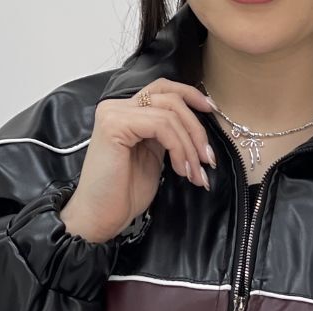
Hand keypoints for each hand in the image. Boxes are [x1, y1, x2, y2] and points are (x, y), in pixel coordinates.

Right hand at [59, 78, 217, 243]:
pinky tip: (181, 170)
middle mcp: (118, 107)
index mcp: (127, 113)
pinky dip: (179, 148)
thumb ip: (167, 138)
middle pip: (170, 98)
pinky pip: (161, 126)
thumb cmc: (123, 195)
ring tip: (196, 173)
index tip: (212, 112)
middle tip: (208, 159)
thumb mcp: (153, 159)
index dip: (190, 95)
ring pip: (170, 113)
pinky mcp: (115, 126)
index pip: (163, 90)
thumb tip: (196, 132)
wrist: (100, 218)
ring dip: (191, 145)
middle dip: (197, 128)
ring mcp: (115, 114)